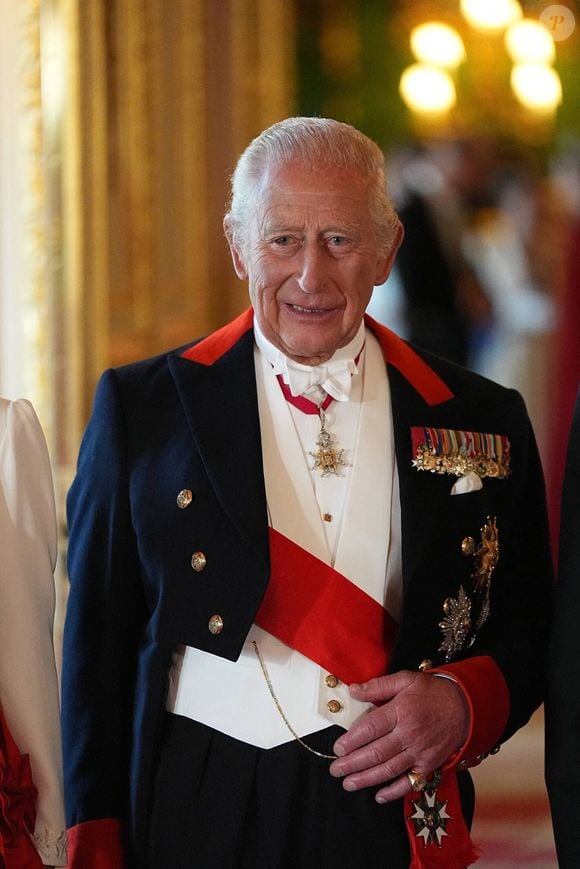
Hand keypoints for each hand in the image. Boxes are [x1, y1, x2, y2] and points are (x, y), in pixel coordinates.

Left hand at [329, 670, 468, 802]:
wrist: (465, 707)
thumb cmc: (431, 692)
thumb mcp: (406, 680)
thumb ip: (379, 685)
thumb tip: (353, 690)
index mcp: (401, 711)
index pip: (371, 728)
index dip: (352, 740)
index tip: (337, 748)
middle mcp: (409, 734)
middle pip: (377, 752)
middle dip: (353, 763)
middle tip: (335, 770)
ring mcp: (419, 752)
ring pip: (389, 769)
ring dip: (367, 779)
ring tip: (348, 783)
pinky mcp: (429, 764)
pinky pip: (410, 782)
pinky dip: (394, 791)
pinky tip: (379, 795)